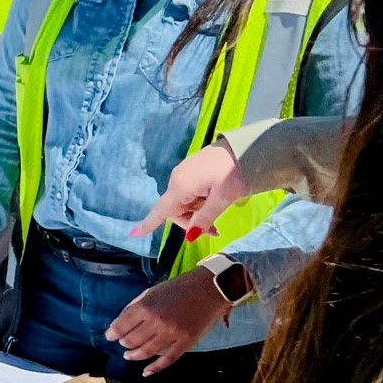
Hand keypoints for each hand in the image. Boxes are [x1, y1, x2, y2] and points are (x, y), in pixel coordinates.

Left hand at [105, 272, 231, 375]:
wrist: (210, 288)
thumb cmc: (180, 287)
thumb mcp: (152, 291)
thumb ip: (135, 307)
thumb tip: (120, 322)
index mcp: (146, 307)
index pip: (121, 327)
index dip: (112, 333)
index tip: (110, 336)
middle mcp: (157, 322)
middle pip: (131, 341)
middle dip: (124, 343)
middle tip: (123, 342)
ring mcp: (172, 334)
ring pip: (146, 352)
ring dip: (134, 355)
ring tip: (129, 355)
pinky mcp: (186, 342)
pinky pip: (167, 360)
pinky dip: (155, 368)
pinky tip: (146, 372)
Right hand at [131, 142, 250, 241]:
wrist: (249, 145)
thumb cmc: (236, 172)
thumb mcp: (223, 198)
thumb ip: (205, 217)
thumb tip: (190, 237)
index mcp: (181, 185)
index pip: (161, 210)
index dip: (148, 224)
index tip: (133, 234)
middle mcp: (178, 178)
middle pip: (176, 209)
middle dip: (192, 222)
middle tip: (215, 231)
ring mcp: (185, 171)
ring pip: (184, 201)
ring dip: (198, 212)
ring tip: (219, 213)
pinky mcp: (194, 168)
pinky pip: (190, 191)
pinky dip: (200, 201)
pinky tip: (215, 200)